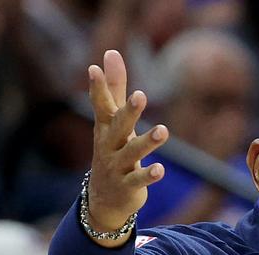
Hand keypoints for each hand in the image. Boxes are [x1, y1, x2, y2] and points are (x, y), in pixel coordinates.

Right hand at [86, 50, 168, 241]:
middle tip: (141, 95)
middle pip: (118, 126)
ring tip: (164, 131)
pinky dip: (148, 175)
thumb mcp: (113, 121)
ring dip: (147, 142)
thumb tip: (111, 52)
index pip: (101, 105)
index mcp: (106, 128)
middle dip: (129, 112)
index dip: (98, 88)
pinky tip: (160, 169)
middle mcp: (109, 145)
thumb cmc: (112, 151)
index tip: (94, 68)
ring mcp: (117, 167)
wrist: (103, 199)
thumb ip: (115, 88)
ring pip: (131, 153)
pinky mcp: (127, 186)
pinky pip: (137, 180)